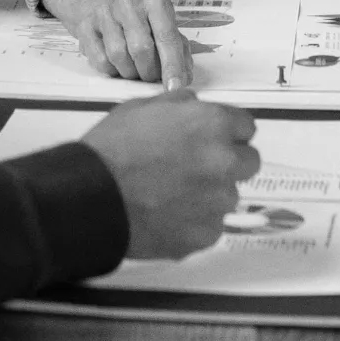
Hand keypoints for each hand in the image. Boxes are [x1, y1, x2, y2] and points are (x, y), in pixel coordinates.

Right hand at [44, 0, 200, 87]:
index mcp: (155, 4)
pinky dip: (112, 71)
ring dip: (130, 72)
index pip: (167, 37)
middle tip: (150, 76)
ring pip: (118, 56)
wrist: (99, 1)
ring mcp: (105, 14)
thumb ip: (179, 52)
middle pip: (141, 49)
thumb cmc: (138, 22)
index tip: (174, 88)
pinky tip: (117, 65)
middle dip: (149, 72)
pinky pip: (101, 61)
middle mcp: (129, 5)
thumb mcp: (163, 29)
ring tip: (134, 69)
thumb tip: (183, 79)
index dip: (172, 66)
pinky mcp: (85, 27)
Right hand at [81, 90, 261, 258]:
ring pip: (227, 196)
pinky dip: (193, 222)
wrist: (91, 197)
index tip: (212, 139)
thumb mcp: (142, 107)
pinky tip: (165, 215)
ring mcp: (217, 203)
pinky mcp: (205, 235)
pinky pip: (210, 226)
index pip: (246, 127)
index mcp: (213, 125)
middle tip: (194, 167)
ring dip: (208, 194)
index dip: (227, 132)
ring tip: (169, 194)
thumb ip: (180, 105)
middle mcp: (224, 162)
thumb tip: (194, 105)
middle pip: (248, 162)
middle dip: (227, 162)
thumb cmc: (111, 149)